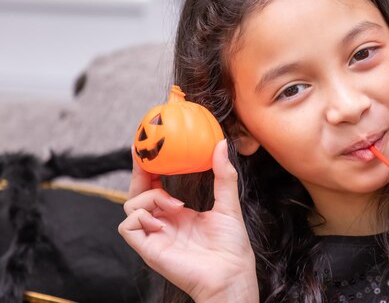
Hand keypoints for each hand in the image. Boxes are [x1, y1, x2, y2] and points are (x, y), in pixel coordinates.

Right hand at [118, 140, 258, 302]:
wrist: (231, 273)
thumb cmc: (231, 246)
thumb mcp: (228, 204)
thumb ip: (223, 175)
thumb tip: (220, 145)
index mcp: (178, 213)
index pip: (155, 185)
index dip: (150, 167)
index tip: (152, 145)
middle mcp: (163, 222)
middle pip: (137, 192)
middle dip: (139, 172)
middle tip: (144, 152)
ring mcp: (154, 235)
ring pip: (130, 204)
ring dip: (151, 197)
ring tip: (176, 205)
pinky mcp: (148, 249)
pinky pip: (127, 225)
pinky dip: (141, 217)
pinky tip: (163, 222)